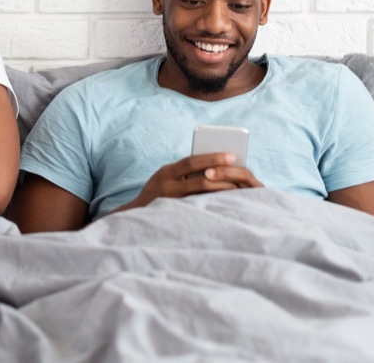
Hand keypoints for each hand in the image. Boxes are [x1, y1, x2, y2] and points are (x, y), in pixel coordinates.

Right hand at [119, 152, 263, 212]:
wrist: (134, 218)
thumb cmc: (155, 195)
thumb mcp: (165, 179)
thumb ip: (182, 173)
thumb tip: (211, 167)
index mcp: (165, 173)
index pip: (190, 161)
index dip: (212, 158)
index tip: (231, 156)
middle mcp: (167, 186)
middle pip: (199, 178)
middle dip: (222, 174)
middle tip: (240, 172)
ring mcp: (172, 202)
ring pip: (202, 194)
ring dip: (221, 190)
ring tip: (238, 188)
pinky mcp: (176, 215)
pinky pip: (199, 207)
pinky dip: (213, 203)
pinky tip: (226, 202)